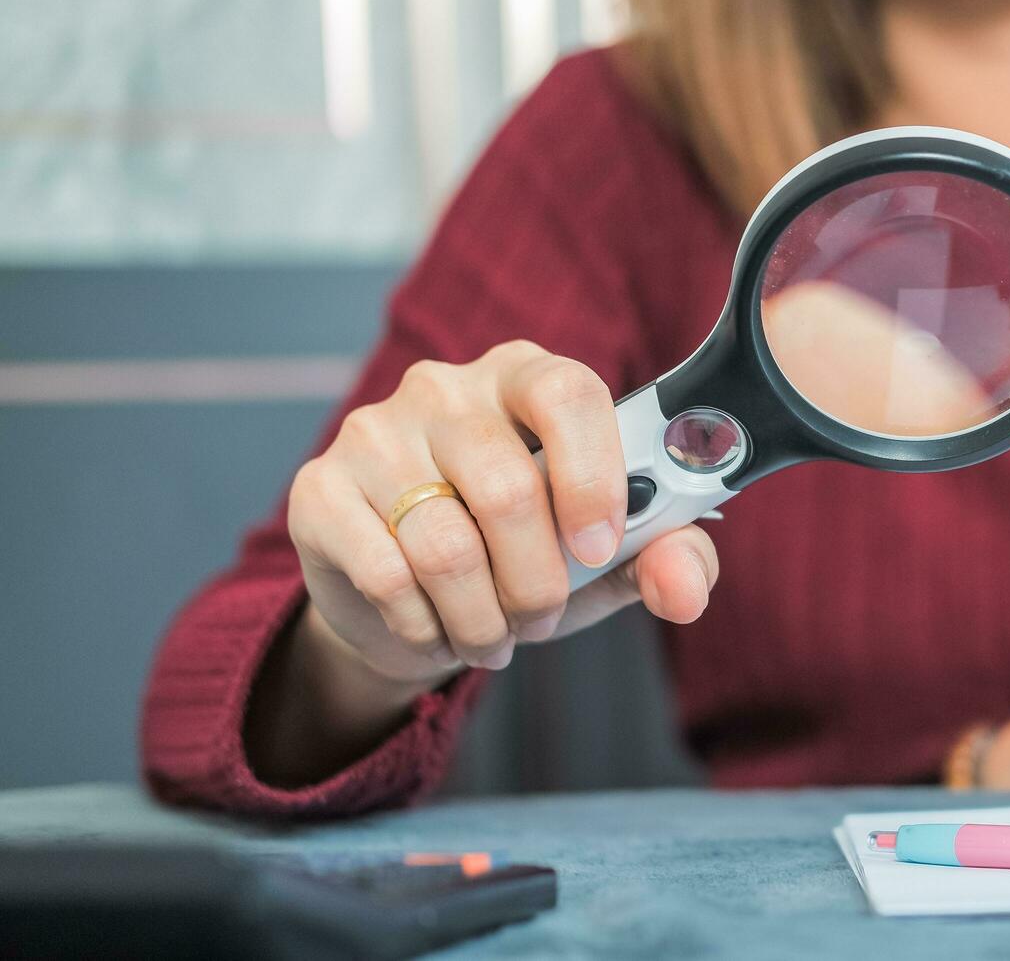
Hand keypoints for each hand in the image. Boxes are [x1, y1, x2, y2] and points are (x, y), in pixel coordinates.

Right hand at [287, 339, 719, 684]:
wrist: (412, 602)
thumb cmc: (525, 556)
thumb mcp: (608, 560)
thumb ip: (666, 559)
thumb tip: (687, 590)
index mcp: (527, 377)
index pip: (567, 394)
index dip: (590, 478)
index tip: (599, 548)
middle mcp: (446, 389)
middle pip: (507, 491)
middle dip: (537, 585)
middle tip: (541, 618)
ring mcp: (374, 432)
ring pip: (446, 547)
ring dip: (483, 619)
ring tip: (493, 635)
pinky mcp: (319, 489)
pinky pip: (386, 576)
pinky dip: (426, 627)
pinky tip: (435, 628)